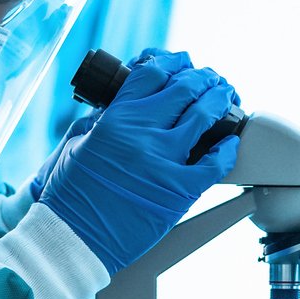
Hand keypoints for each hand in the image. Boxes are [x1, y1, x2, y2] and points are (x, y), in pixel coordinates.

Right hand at [36, 50, 240, 273]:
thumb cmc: (70, 196)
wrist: (72, 237)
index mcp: (115, 118)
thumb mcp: (78, 144)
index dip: (173, 61)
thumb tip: (122, 105)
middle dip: (203, 77)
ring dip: (220, 100)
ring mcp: (163, 161)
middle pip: (185, 88)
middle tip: (211, 79)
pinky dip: (227, 150)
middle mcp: (141, 133)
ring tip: (226, 97)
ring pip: (204, 116)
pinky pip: (215, 163)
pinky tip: (229, 143)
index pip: (152, 72)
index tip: (182, 62)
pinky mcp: (178, 191)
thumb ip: (103, 120)